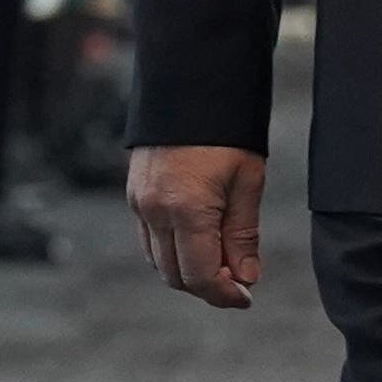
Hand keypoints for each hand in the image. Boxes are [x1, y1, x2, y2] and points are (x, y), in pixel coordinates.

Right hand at [130, 142, 266, 304]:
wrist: (191, 84)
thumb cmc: (228, 131)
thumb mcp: (248, 181)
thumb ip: (243, 234)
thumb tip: (246, 278)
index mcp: (187, 209)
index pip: (200, 276)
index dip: (224, 295)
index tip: (246, 297)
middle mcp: (155, 210)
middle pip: (175, 275)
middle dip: (207, 285)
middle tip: (238, 280)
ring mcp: (139, 202)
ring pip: (158, 260)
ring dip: (187, 270)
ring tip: (221, 259)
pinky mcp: (133, 193)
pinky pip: (148, 239)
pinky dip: (171, 250)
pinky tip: (197, 241)